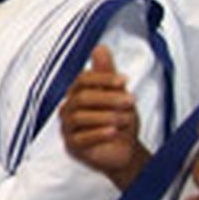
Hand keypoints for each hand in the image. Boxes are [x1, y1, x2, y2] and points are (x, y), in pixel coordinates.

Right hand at [58, 46, 148, 188]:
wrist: (124, 151)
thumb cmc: (119, 122)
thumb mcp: (118, 95)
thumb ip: (106, 73)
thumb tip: (99, 48)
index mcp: (77, 94)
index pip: (82, 80)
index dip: (103, 78)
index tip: (124, 80)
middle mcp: (69, 109)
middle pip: (81, 97)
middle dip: (108, 98)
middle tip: (130, 101)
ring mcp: (68, 128)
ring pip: (80, 117)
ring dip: (107, 116)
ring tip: (126, 119)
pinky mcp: (72, 146)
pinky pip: (81, 138)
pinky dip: (98, 134)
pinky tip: (113, 131)